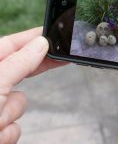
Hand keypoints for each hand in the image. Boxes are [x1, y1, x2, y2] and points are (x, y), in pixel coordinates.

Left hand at [0, 27, 66, 143]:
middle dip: (31, 73)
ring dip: (10, 114)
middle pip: (18, 71)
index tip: (54, 34)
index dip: (33, 38)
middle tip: (62, 58)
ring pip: (18, 103)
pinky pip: (14, 125)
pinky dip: (7, 132)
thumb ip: (19, 62)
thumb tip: (40, 43)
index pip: (11, 45)